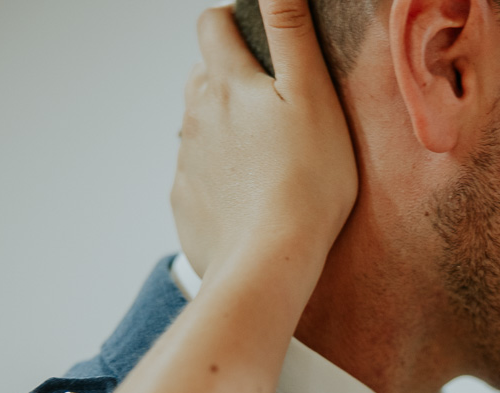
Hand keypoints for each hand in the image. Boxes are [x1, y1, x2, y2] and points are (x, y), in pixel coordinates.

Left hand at [171, 1, 357, 286]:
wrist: (267, 262)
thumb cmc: (305, 183)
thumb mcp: (312, 96)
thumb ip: (291, 31)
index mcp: (228, 83)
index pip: (213, 24)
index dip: (232, 19)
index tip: (254, 34)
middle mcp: (197, 115)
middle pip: (203, 76)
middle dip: (228, 77)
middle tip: (271, 104)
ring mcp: (187, 160)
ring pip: (199, 126)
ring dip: (224, 128)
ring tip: (265, 155)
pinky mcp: (187, 202)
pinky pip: (199, 176)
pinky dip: (219, 176)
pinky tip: (249, 196)